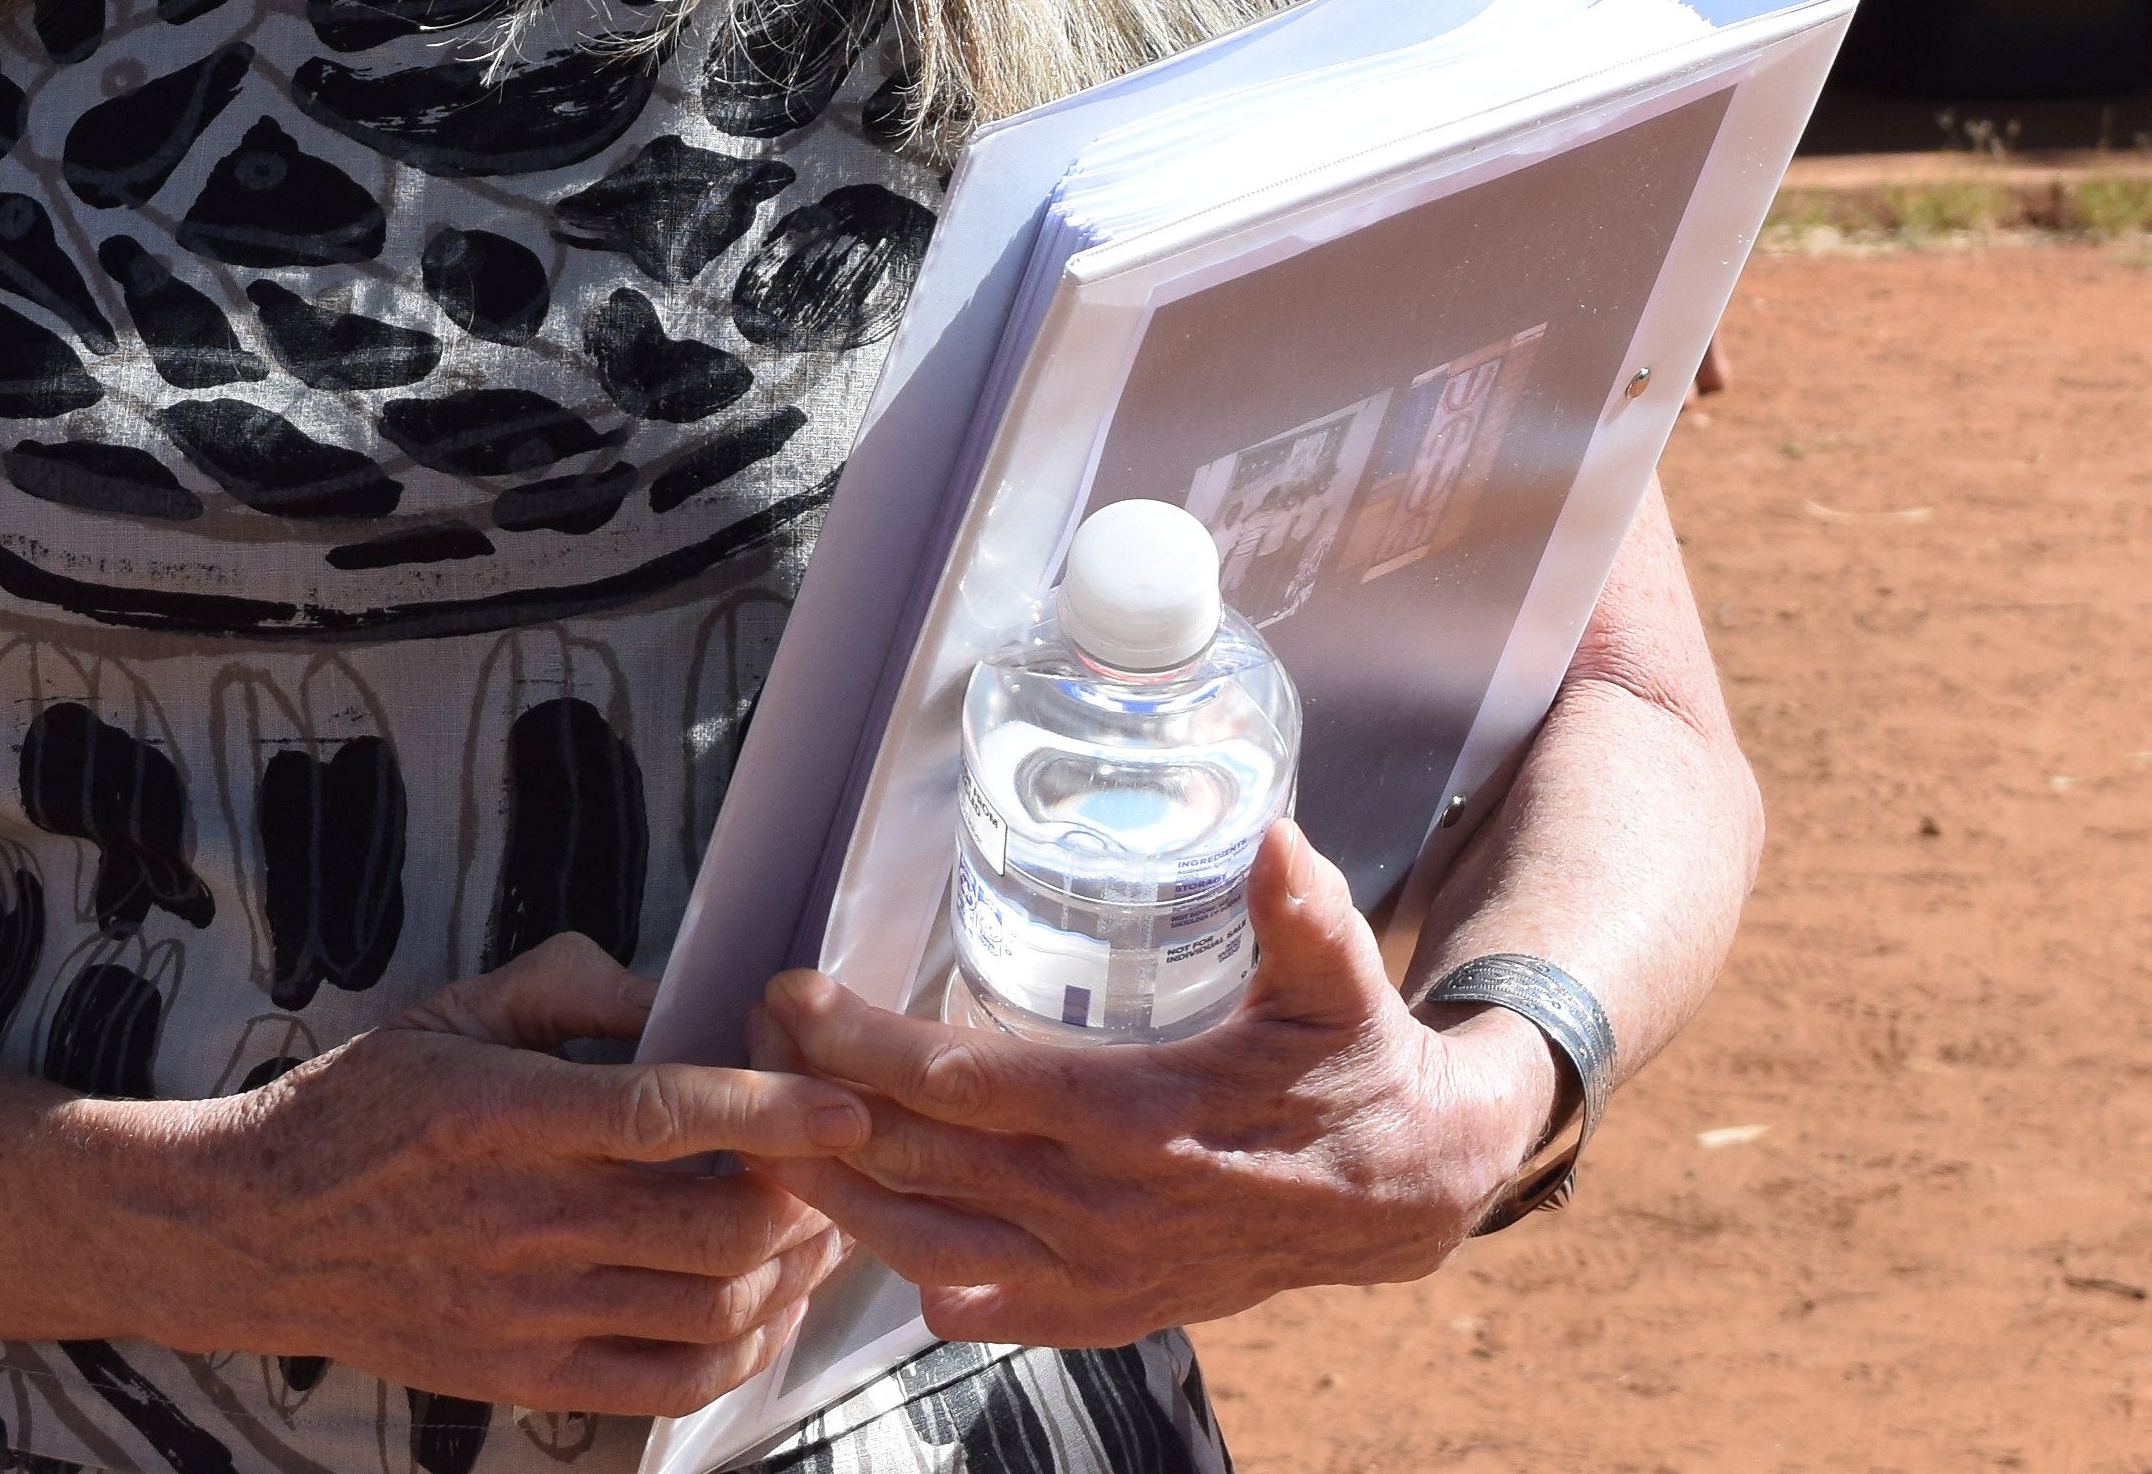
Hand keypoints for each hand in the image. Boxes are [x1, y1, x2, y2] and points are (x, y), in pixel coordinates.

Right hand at [155, 934, 858, 1417]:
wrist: (252, 1235)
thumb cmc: (356, 1112)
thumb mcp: (450, 1014)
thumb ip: (567, 985)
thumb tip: (676, 992)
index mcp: (502, 1116)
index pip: (661, 1115)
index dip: (769, 1111)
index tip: (846, 1101)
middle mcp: (522, 1221)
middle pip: (714, 1226)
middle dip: (808, 1198)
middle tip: (844, 1166)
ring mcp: (526, 1312)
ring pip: (708, 1308)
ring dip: (789, 1274)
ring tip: (818, 1232)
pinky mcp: (524, 1377)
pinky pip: (667, 1382)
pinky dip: (740, 1351)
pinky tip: (765, 1308)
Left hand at [751, 828, 1550, 1347]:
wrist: (1401, 1195)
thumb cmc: (1353, 1069)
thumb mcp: (1340, 983)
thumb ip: (1302, 913)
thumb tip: (1273, 839)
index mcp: (1141, 1119)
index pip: (961, 1083)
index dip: (862, 1042)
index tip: (792, 994)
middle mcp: (1103, 1208)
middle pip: (913, 1159)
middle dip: (812, 1094)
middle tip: (750, 1032)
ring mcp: (1096, 1273)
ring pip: (919, 1241)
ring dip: (828, 1187)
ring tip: (762, 1123)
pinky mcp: (1100, 1311)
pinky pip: (974, 1302)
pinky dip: (901, 1266)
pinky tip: (853, 1224)